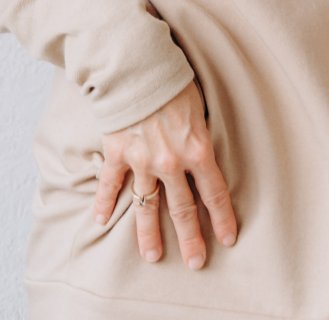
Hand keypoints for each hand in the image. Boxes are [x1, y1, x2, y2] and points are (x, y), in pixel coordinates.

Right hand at [96, 81, 235, 268]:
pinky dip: (103, 203)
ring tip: (152, 256)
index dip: (223, 218)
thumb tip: (203, 154)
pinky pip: (110, 185)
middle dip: (191, 238)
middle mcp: (171, 162)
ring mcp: (142, 161)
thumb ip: (200, 136)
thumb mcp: (200, 108)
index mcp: (198, 149)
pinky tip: (100, 221)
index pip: (215, 193)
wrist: (139, 65)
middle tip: (196, 262)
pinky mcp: (118, 153)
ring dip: (149, 234)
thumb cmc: (175, 80)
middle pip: (183, 209)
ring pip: (147, 207)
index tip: (228, 239)